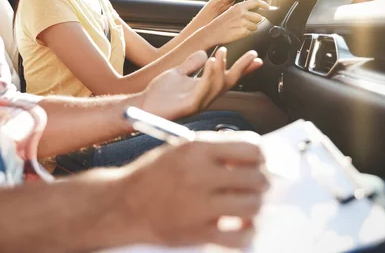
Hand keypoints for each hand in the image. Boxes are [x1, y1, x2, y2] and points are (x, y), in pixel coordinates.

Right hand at [116, 130, 268, 247]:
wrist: (124, 204)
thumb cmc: (153, 175)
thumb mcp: (180, 148)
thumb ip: (215, 148)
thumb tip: (254, 154)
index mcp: (196, 149)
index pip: (251, 148)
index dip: (259, 155)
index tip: (257, 161)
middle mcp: (199, 175)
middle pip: (255, 177)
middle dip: (259, 180)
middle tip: (253, 183)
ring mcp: (199, 205)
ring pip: (252, 205)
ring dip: (254, 205)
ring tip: (245, 203)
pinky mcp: (198, 233)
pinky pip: (240, 237)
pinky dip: (247, 232)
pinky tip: (240, 225)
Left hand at [141, 48, 262, 120]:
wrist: (143, 105)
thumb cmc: (159, 93)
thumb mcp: (178, 73)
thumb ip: (191, 64)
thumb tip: (204, 52)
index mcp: (204, 89)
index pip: (227, 77)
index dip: (242, 68)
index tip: (256, 58)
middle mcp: (204, 97)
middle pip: (228, 82)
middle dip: (241, 69)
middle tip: (252, 55)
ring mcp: (197, 102)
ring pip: (217, 86)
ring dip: (221, 68)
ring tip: (222, 52)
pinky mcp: (188, 106)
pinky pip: (202, 90)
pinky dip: (208, 76)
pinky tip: (210, 63)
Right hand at [204, 0, 269, 45]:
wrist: (212, 32)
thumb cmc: (221, 23)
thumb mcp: (231, 11)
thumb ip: (242, 10)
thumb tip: (254, 11)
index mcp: (239, 6)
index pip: (256, 2)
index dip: (264, 4)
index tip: (267, 7)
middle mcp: (242, 13)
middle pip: (259, 17)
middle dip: (255, 21)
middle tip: (247, 23)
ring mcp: (243, 23)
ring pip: (256, 26)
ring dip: (251, 28)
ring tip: (240, 28)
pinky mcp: (243, 32)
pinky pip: (251, 33)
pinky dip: (247, 34)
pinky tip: (238, 32)